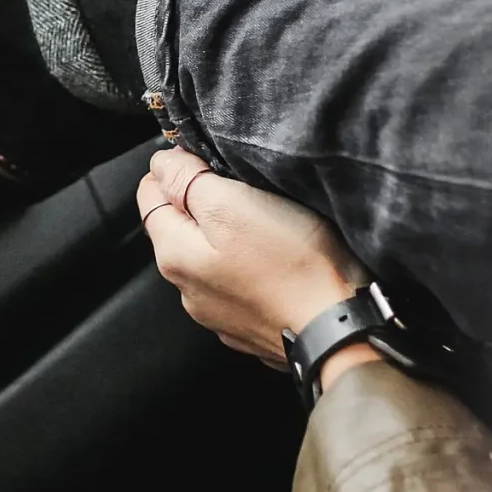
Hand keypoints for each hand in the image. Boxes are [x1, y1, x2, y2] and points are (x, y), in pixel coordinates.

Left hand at [137, 147, 379, 388]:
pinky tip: (276, 262)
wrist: (342, 328)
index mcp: (173, 255)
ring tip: (266, 226)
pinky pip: (238, 285)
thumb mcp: (231, 203)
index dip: (175, 169)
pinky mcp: (250, 328)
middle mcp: (186, 290)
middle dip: (201, 203)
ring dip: (227, 238)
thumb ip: (186, 180)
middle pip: (179, 227)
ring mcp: (218, 315)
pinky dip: (248, 268)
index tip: (209, 163)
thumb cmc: (290, 262)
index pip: (149, 195)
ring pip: (209, 258)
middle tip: (244, 191)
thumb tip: (161, 165)